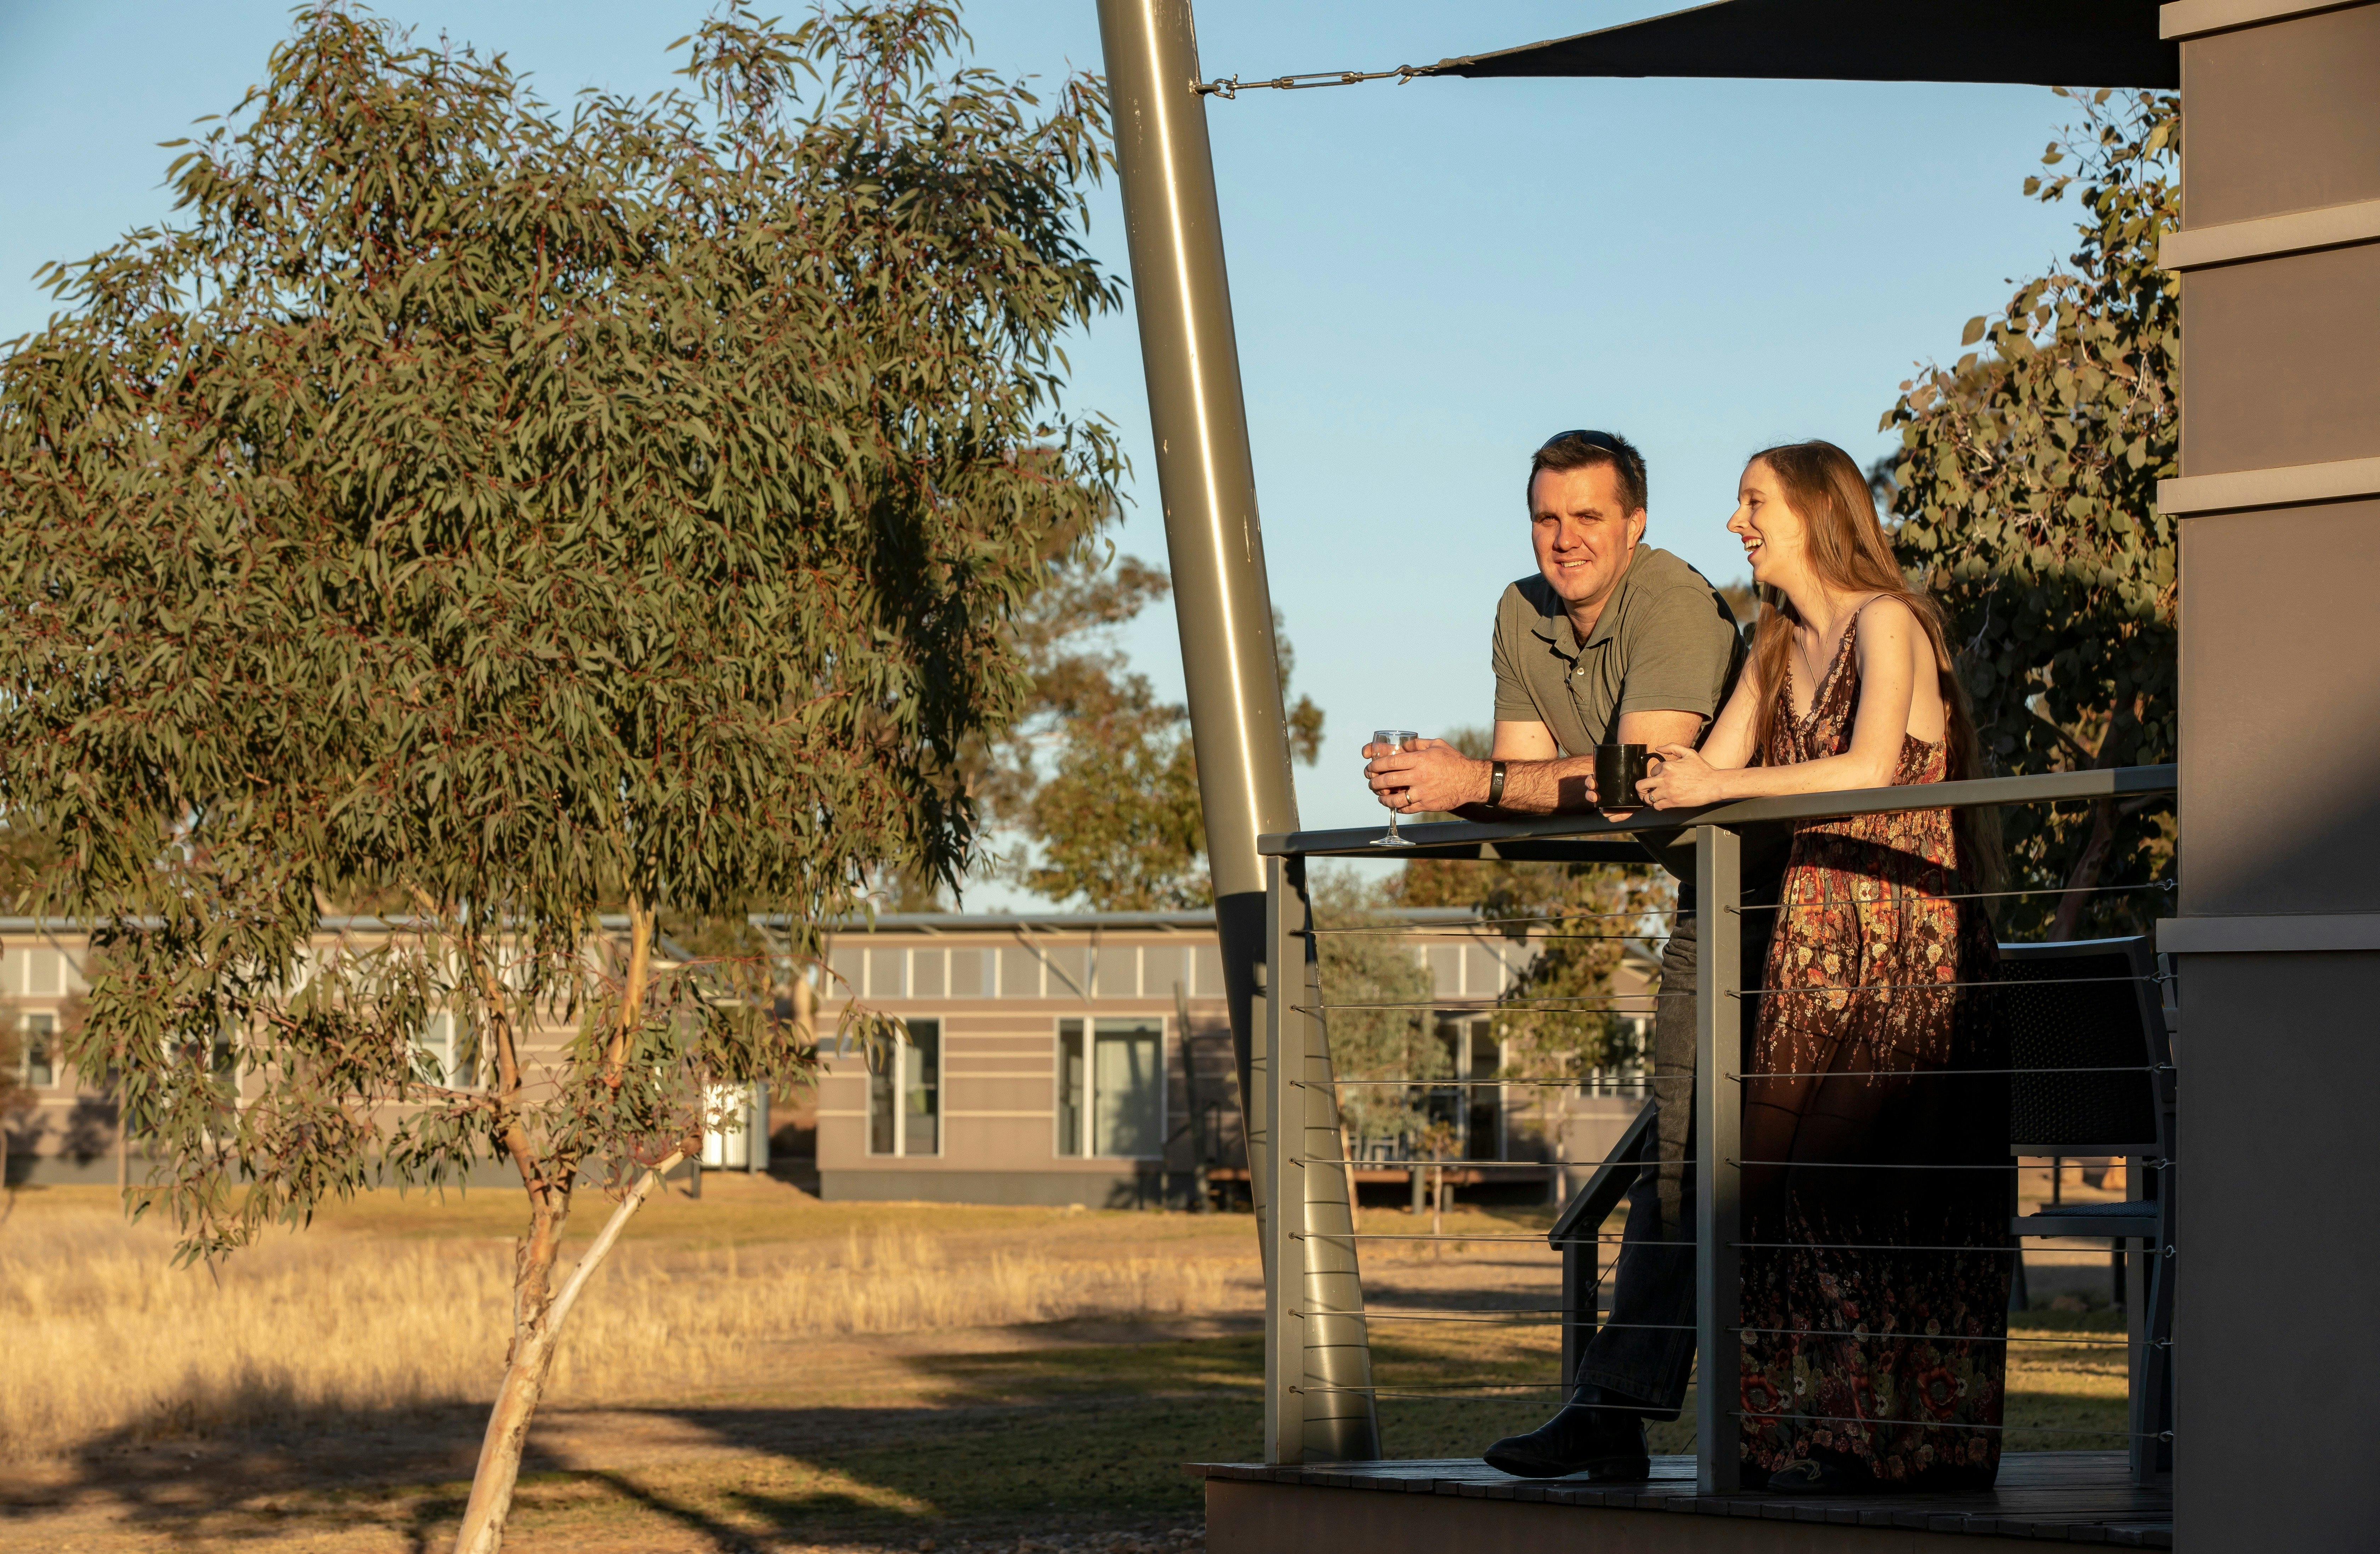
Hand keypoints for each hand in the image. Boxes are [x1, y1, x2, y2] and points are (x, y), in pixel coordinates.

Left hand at [1362, 737, 1484, 814]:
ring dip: (1383, 798)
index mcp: (1420, 760)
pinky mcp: (1427, 805)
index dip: (1376, 765)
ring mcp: (1422, 792)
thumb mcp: (1437, 744)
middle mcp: (1419, 776)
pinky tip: (1395, 804)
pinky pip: (1406, 808)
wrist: (1471, 780)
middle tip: (1371, 782)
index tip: (1371, 767)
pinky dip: (1398, 807)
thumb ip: (1417, 744)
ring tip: (1380, 796)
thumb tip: (1402, 746)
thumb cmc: (1454, 760)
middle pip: (1388, 781)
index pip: (1390, 763)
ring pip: (1394, 799)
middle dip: (1375, 782)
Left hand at [1638, 743, 1729, 808]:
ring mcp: (1668, 791)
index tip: (1659, 778)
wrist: (1714, 784)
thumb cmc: (1703, 769)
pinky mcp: (1673, 802)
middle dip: (1641, 788)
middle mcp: (1664, 778)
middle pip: (1641, 785)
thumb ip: (1672, 747)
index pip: (1651, 771)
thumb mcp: (1689, 753)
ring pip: (1647, 798)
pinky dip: (1657, 805)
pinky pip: (1657, 806)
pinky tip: (1662, 802)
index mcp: (1667, 766)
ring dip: (1649, 798)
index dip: (1655, 775)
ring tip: (1653, 797)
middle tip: (1645, 790)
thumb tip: (1657, 748)